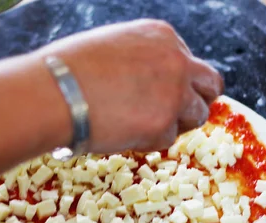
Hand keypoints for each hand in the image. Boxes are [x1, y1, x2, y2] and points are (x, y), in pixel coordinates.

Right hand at [37, 19, 223, 152]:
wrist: (54, 93)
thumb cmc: (68, 70)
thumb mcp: (113, 46)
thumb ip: (142, 60)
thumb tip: (149, 84)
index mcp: (163, 36)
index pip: (190, 63)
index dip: (179, 83)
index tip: (163, 95)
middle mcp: (176, 61)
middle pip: (211, 85)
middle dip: (197, 102)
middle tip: (175, 116)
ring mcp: (174, 93)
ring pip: (197, 116)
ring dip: (175, 125)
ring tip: (139, 126)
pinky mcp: (164, 124)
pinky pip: (169, 139)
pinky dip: (150, 142)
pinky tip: (123, 133)